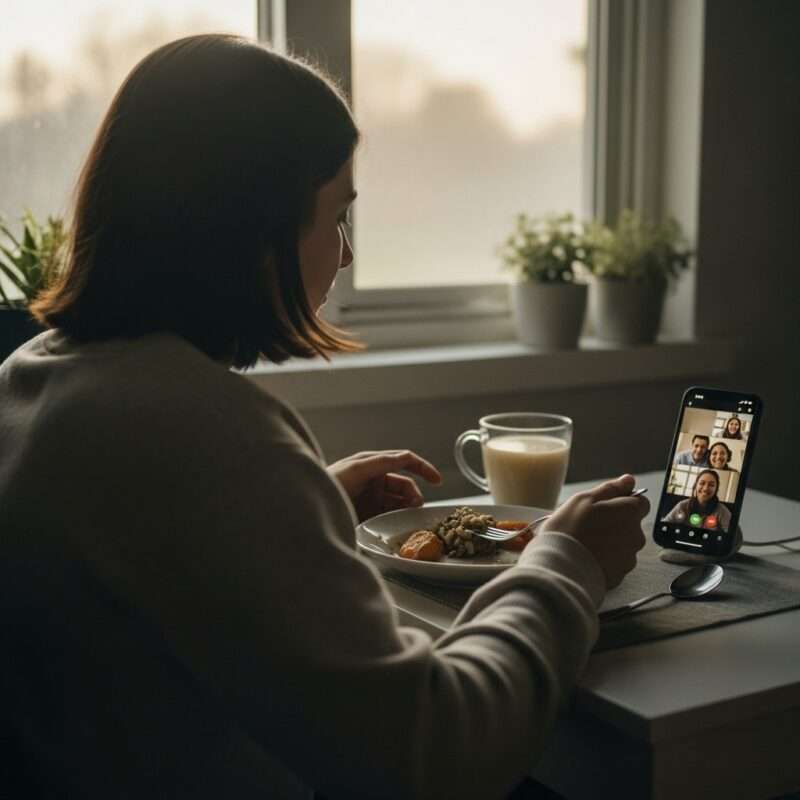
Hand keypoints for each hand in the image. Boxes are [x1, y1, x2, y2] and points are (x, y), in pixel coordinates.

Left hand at [327, 450, 442, 521]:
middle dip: (413, 494)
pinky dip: (397, 519)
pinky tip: (398, 525)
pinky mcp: (368, 515)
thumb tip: (407, 457)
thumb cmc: (328, 484)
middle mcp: (373, 479)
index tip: (437, 480)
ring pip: (399, 502)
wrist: (308, 511)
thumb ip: (382, 462)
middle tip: (415, 508)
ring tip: (406, 518)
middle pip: (404, 485)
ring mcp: (371, 498)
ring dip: (406, 508)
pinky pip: (389, 516)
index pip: (404, 461)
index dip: (423, 468)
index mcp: (372, 463)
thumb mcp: (356, 469)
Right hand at [541, 474, 648, 588]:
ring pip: (623, 545)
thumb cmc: (570, 530)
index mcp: (629, 513)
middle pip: (631, 525)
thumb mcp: (584, 500)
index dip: (624, 502)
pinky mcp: (620, 576)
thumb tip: (628, 480)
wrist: (561, 568)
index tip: (606, 506)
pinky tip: (587, 558)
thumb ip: (610, 489)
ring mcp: (629, 558)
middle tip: (589, 525)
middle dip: (615, 523)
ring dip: (610, 542)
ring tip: (585, 544)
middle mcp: (636, 536)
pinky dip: (605, 560)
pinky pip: (615, 563)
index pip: (641, 502)